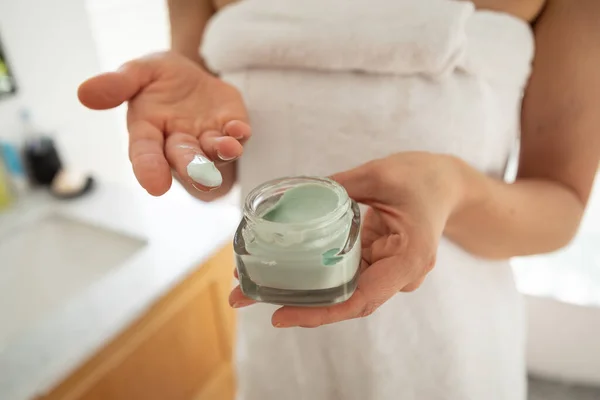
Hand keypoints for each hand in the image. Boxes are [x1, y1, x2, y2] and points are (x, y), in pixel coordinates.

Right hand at [78, 51, 250, 195]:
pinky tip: (239, 130)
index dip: (149, 169)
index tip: (155, 186)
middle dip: (193, 167)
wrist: (193, 73)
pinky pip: (236, 138)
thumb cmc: (160, 79)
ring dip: (220, 154)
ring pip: (213, 155)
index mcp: (148, 132)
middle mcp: (177, 143)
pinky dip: (239, 136)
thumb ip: (118, 84)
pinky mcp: (231, 129)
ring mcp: (207, 139)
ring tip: (227, 148)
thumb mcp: (139, 72)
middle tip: (201, 175)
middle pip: (184, 160)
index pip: (145, 154)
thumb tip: (84, 93)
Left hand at [229, 152, 465, 327]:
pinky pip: (343, 274)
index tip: (281, 315)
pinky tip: (280, 269)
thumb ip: (340, 186)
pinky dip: (312, 273)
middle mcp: (398, 274)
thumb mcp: (381, 174)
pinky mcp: (375, 262)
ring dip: (298, 290)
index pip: (362, 298)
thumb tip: (294, 198)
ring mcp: (386, 271)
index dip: (320, 312)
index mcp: (409, 258)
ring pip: (340, 291)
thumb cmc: (423, 178)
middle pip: (345, 300)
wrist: (445, 184)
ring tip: (250, 286)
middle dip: (297, 304)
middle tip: (244, 298)